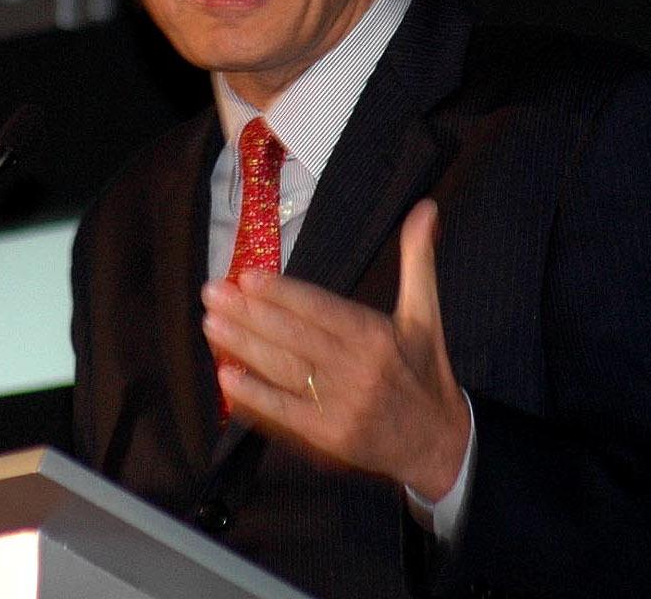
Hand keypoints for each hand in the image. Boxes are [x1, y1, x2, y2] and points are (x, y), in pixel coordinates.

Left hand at [201, 198, 469, 501]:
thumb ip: (418, 259)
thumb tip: (426, 206)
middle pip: (295, 339)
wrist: (440, 443)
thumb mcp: (425, 313)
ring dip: (244, 347)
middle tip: (212, 292)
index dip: (284, 294)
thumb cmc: (424, 369)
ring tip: (211, 323)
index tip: (248, 277)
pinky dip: (256, 396)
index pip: (321, 310)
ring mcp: (342, 406)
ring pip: (285, 371)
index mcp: (376, 336)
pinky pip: (286, 413)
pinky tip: (226, 378)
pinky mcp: (330, 436)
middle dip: (250, 314)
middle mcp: (358, 370)